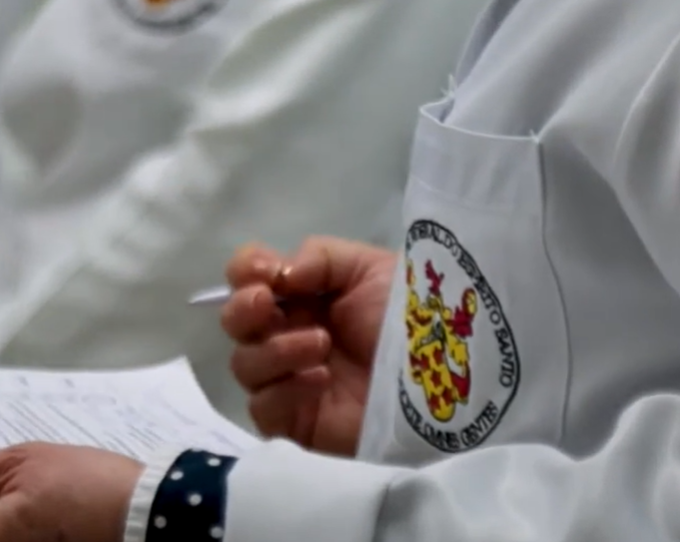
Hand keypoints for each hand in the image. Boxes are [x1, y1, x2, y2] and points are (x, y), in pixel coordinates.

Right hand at [223, 236, 395, 455]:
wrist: (445, 374)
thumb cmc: (413, 316)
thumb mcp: (371, 267)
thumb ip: (319, 257)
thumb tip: (277, 276)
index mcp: (305, 294)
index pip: (249, 276)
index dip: (245, 270)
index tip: (265, 272)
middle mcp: (291, 332)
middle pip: (235, 321)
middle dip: (243, 308)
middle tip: (268, 304)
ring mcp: (291, 379)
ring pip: (244, 365)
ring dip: (275, 349)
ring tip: (321, 344)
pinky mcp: (298, 421)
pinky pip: (263, 408)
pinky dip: (285, 389)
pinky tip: (321, 379)